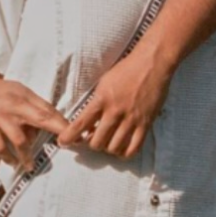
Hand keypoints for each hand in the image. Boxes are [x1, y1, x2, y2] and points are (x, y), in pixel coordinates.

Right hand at [0, 64, 69, 164]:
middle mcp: (14, 107)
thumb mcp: (19, 91)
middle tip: (68, 146)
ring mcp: (0, 118)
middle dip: (57, 133)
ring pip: (19, 140)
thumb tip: (50, 123)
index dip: (63, 123)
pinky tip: (11, 162)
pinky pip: (0, 146)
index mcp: (24, 97)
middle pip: (40, 120)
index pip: (48, 110)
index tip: (76, 134)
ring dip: (26, 156)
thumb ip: (35, 105)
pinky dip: (7, 156)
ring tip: (29, 166)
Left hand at [54, 48, 172, 159]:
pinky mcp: (146, 124)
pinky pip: (133, 148)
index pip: (81, 124)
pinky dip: (125, 153)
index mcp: (102, 99)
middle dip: (92, 144)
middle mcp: (115, 112)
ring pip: (114, 148)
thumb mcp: (104, 82)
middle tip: (94, 138)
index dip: (69, 137)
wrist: (152, 63)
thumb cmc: (127, 69)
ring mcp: (131, 119)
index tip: (63, 142)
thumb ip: (96, 101)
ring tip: (109, 141)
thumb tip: (88, 120)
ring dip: (108, 148)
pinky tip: (122, 148)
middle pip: (97, 142)